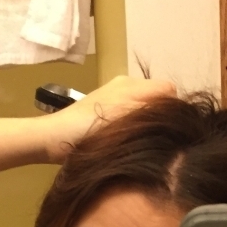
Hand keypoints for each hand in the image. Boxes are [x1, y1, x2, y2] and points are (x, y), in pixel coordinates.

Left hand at [43, 76, 176, 162]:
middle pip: (158, 98)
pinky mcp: (106, 110)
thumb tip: (175, 112)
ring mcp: (115, 97)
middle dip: (160, 115)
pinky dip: (133, 126)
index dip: (173, 109)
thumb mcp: (122, 119)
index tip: (169, 130)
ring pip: (144, 108)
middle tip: (154, 139)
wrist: (52, 138)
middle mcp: (126, 85)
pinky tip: (125, 141)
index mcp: (132, 84)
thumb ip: (149, 111)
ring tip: (139, 142)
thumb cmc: (85, 129)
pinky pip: (131, 115)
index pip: (169, 90)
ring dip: (146, 122)